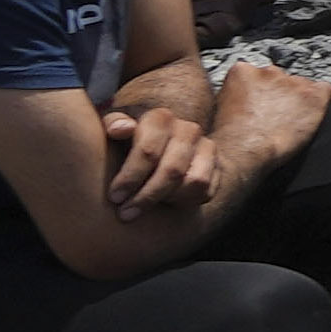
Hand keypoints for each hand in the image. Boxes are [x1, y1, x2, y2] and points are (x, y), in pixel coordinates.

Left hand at [102, 83, 224, 218]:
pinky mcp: (218, 166)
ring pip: (195, 182)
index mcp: (161, 118)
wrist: (160, 142)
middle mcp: (189, 129)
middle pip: (172, 170)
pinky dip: (186, 202)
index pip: (149, 152)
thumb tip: (122, 129)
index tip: (114, 197)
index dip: (131, 177)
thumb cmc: (128, 140)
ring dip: (169, 199)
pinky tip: (165, 202)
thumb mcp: (113, 128)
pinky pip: (207, 192)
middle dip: (147, 196)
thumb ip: (112, 124)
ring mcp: (207, 147)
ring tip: (147, 204)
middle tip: (126, 213)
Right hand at [209, 55, 327, 179]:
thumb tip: (246, 98)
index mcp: (243, 71)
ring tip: (291, 121)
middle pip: (282, 78)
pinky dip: (324, 100)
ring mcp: (293, 83)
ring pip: (303, 86)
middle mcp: (269, 71)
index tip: (263, 104)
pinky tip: (316, 113)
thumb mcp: (221, 105)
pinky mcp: (313, 97)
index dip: (263, 91)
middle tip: (277, 116)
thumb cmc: (230, 136)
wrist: (243, 150)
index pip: (260, 74)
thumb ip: (238, 93)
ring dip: (300, 100)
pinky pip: (327, 91)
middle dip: (282, 94)